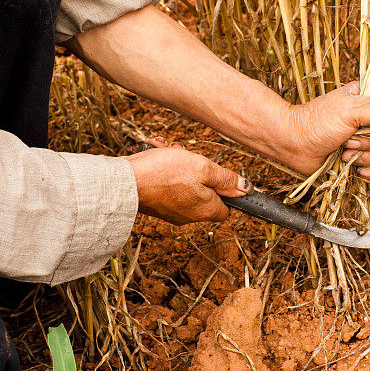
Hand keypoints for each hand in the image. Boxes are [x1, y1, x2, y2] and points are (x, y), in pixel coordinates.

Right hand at [126, 138, 251, 223]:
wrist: (124, 181)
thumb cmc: (163, 173)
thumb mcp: (203, 168)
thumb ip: (225, 179)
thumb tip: (245, 189)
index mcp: (205, 210)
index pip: (227, 208)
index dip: (226, 190)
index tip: (218, 175)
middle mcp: (189, 216)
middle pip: (205, 194)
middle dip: (200, 173)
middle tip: (190, 158)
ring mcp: (171, 212)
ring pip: (186, 187)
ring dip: (182, 168)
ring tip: (171, 154)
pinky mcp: (157, 205)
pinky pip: (169, 187)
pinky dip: (167, 172)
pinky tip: (159, 159)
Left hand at [283, 82, 369, 178]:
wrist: (293, 145)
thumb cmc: (317, 122)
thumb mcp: (350, 110)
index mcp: (369, 101)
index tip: (369, 125)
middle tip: (348, 140)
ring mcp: (365, 141)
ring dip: (366, 157)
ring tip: (344, 152)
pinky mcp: (359, 160)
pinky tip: (356, 169)